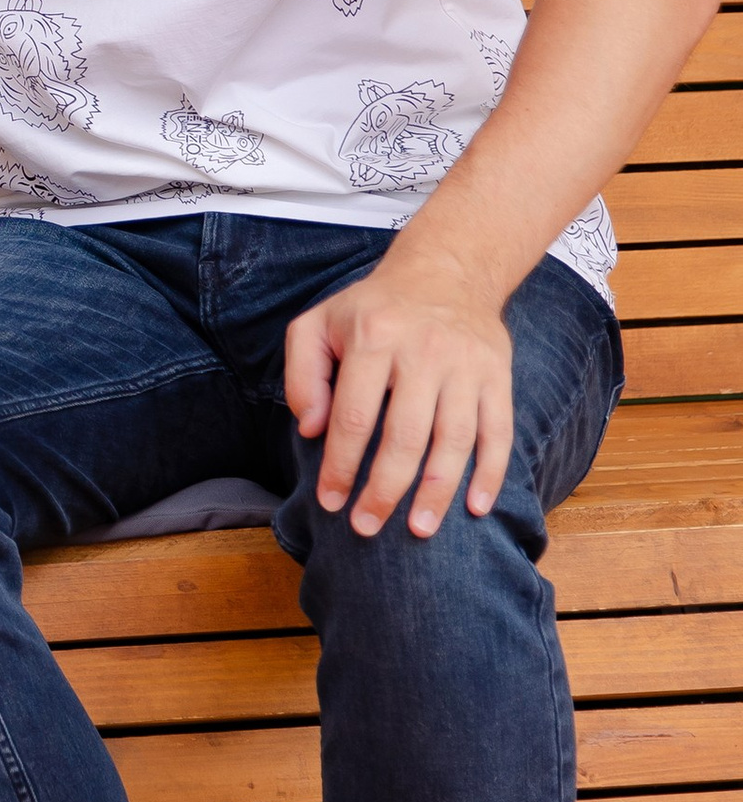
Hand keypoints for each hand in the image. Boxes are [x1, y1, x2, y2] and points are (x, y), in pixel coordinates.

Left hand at [283, 257, 514, 538]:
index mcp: (373, 337)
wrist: (446, 271)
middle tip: (366, 527)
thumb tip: (311, 429)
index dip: (340, 465)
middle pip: (404, 437)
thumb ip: (301, 374)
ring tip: (419, 531)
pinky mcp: (497, 376)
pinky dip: (491, 473)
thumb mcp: (318, 324)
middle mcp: (423, 350)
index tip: (331, 501)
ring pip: (453, 440)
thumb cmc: (372, 309)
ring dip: (436, 493)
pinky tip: (476, 508)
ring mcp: (466, 364)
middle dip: (384, 490)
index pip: (353, 417)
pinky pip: (498, 432)